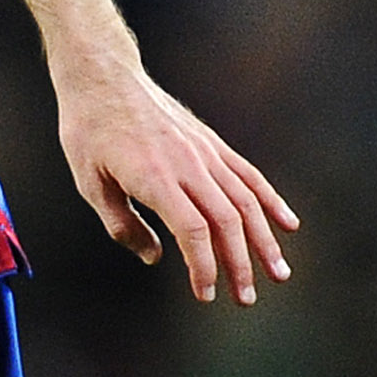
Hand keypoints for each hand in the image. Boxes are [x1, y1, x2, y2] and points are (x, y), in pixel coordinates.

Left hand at [56, 50, 296, 304]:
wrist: (103, 77)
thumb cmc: (88, 132)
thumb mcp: (91, 184)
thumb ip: (123, 225)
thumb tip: (157, 257)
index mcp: (155, 178)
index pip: (194, 230)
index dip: (205, 266)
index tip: (207, 294)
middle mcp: (188, 164)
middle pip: (227, 221)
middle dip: (241, 264)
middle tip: (246, 299)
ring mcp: (204, 151)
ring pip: (246, 200)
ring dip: (265, 240)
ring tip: (279, 274)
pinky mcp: (211, 142)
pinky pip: (248, 174)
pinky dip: (270, 200)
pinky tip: (288, 224)